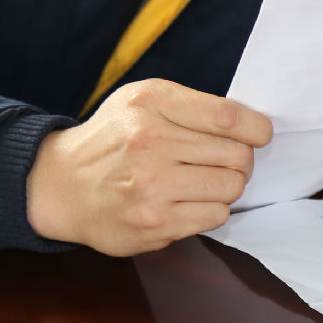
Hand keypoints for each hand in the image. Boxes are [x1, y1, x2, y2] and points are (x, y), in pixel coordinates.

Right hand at [27, 79, 271, 255]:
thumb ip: (189, 105)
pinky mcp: (155, 223)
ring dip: (226, 186)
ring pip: (231, 187)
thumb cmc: (111, 138)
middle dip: (239, 159)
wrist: (62, 185)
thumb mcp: (141, 99)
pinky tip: (189, 201)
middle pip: (236, 155)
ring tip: (203, 181)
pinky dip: (211, 209)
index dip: (255, 127)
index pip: (226, 116)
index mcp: (152, 104)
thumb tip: (247, 124)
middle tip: (224, 161)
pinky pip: (215, 216)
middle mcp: (151, 143)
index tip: (260, 134)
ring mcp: (153, 186)